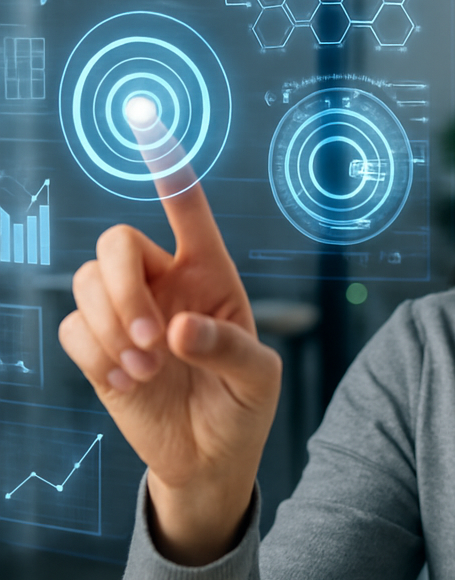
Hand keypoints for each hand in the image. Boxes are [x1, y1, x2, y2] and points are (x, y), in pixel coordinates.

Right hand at [58, 123, 281, 564]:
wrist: (210, 457)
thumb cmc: (244, 406)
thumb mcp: (259, 380)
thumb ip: (229, 347)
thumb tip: (179, 328)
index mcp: (212, 275)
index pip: (189, 211)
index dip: (168, 170)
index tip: (146, 122)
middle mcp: (166, 284)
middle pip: (116, 242)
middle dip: (123, 285)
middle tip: (153, 339)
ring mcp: (128, 314)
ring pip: (85, 282)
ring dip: (110, 325)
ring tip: (147, 369)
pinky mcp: (100, 349)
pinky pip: (71, 329)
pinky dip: (95, 353)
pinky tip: (129, 381)